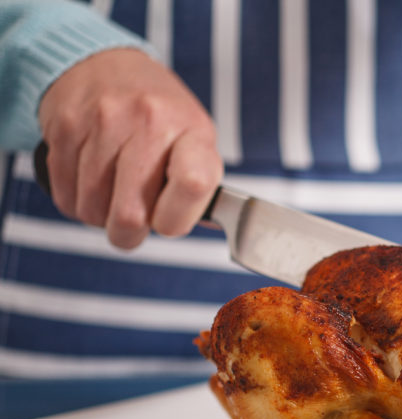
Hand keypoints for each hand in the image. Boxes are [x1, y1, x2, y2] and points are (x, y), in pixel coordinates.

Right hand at [37, 48, 221, 248]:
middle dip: (129, 235)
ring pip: (92, 210)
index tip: (167, 222)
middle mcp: (149, 122)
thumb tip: (188, 226)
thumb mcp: (196, 139)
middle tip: (132, 226)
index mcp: (192, 131)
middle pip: (130, 215)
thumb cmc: (158, 113)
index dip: (176, 220)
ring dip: (100, 216)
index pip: (193, 185)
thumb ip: (197, 183)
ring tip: (113, 194)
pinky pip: (65, 195)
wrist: (105, 62)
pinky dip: (77, 202)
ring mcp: (103, 122)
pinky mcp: (65, 127)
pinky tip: (91, 183)